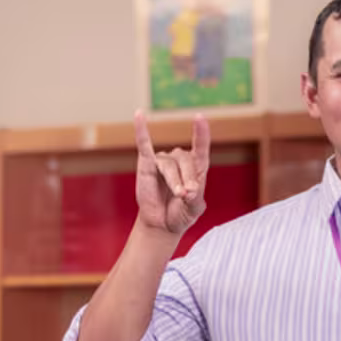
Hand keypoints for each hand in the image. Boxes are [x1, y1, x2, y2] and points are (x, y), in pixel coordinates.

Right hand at [134, 112, 209, 236]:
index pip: (200, 147)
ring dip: (174, 181)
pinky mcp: (146, 164)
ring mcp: (163, 161)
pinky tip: (139, 115)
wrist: (161, 224)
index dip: (201, 133)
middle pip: (185, 160)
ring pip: (169, 165)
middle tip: (186, 196)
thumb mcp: (194, 210)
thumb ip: (195, 199)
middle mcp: (180, 160)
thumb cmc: (180, 214)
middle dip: (187, 179)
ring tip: (178, 195)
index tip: (199, 117)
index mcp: (196, 168)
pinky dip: (141, 130)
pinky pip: (144, 144)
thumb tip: (189, 190)